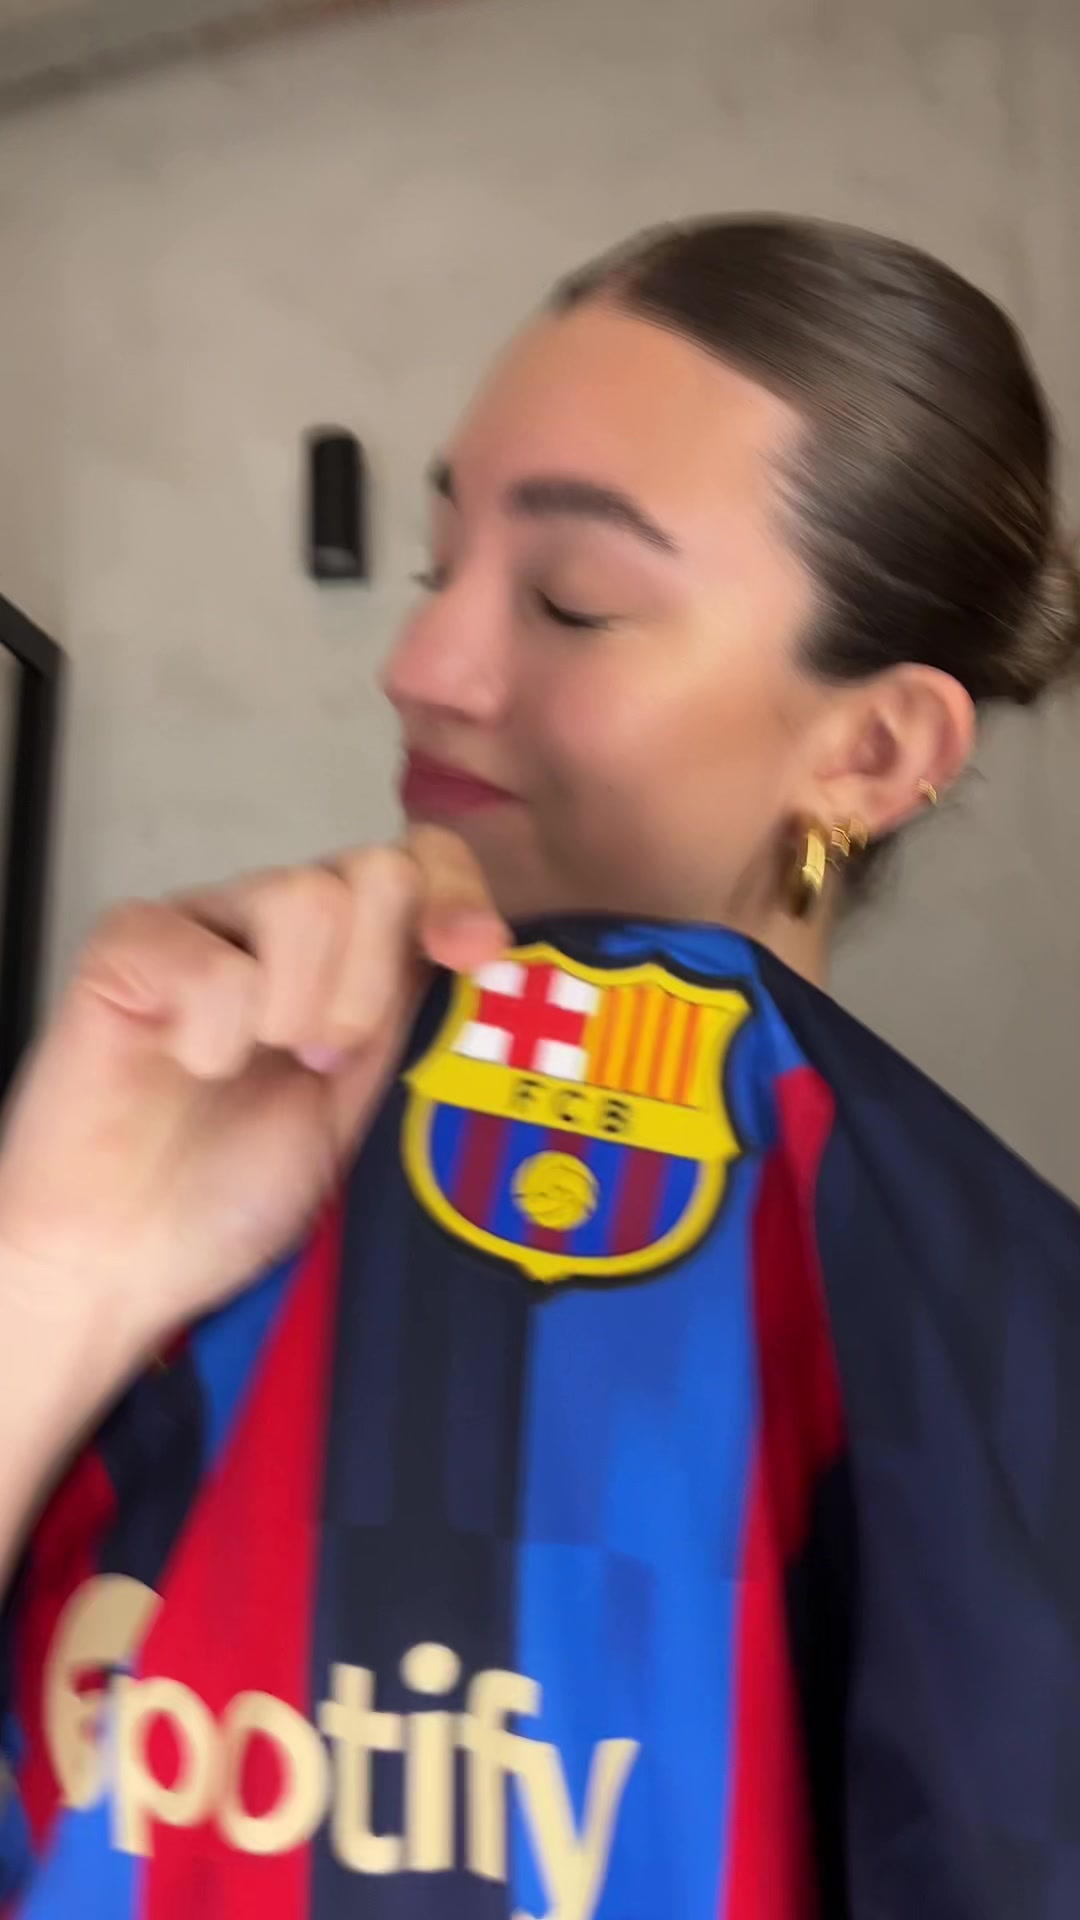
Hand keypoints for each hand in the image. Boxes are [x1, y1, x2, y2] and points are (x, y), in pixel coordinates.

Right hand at [0, 827, 506, 1358]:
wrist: (126, 1261)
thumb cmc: (240, 1191)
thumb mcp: (367, 1106)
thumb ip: (419, 1020)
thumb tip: (488, 951)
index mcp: (349, 953)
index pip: (422, 862)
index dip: (457, 892)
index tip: (474, 954)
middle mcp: (278, 922)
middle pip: (375, 871)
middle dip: (371, 981)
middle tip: (322, 1061)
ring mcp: (205, 924)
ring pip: (304, 897)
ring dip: (298, 1006)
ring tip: (257, 1065)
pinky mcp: (131, 944)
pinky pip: (214, 958)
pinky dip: (215, 1035)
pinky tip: (190, 1065)